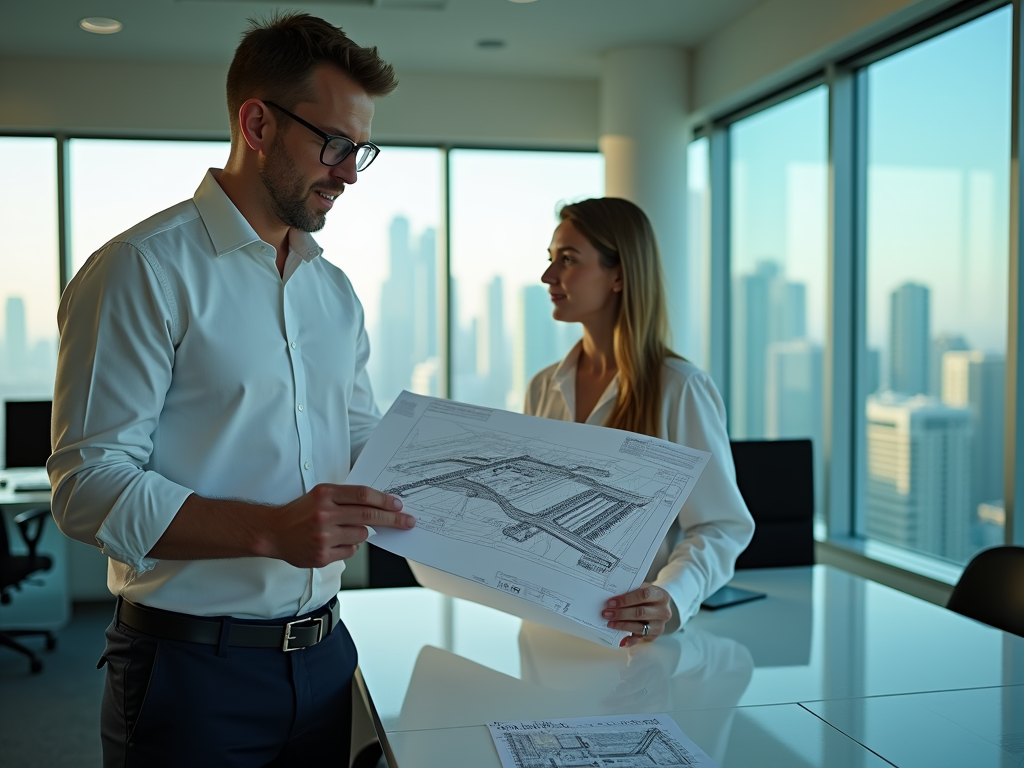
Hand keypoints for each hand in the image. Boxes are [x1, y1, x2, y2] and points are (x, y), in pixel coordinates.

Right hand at [262, 484, 414, 567]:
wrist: (274, 532)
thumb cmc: (300, 512)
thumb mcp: (321, 495)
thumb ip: (346, 498)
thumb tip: (378, 504)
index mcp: (325, 495)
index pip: (363, 495)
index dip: (384, 500)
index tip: (398, 505)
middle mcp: (324, 515)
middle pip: (368, 515)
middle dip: (392, 519)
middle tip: (407, 521)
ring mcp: (323, 536)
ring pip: (361, 535)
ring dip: (360, 533)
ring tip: (343, 530)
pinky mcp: (322, 555)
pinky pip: (350, 551)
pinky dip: (349, 546)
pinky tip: (335, 541)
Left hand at [602, 582, 672, 647]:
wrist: (658, 605)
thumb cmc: (647, 595)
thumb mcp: (642, 588)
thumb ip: (630, 591)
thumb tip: (612, 597)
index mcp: (661, 595)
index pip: (644, 595)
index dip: (626, 599)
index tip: (611, 602)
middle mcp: (663, 611)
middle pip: (640, 613)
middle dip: (621, 614)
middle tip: (607, 613)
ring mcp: (660, 625)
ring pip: (639, 627)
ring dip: (622, 626)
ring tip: (610, 623)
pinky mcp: (655, 635)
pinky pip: (640, 638)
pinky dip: (629, 640)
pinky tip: (620, 639)